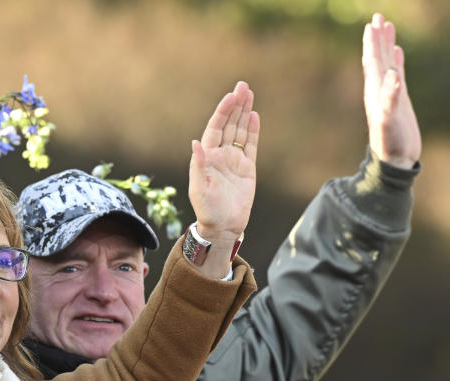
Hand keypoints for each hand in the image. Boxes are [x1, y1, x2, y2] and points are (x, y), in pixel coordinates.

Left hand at [188, 80, 258, 250]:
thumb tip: (196, 142)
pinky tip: (254, 116)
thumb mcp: (199, 188)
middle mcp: (221, 155)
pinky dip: (253, 130)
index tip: (231, 96)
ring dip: (245, 112)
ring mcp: (235, 160)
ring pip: (241, 131)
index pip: (216, 128)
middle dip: (235, 105)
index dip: (223, 112)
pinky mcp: (247, 168)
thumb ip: (199, 164)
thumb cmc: (207, 209)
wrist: (223, 226)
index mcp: (207, 157)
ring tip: (249, 93)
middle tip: (243, 85)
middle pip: (230, 124)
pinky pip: (251, 145)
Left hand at [363, 13, 420, 168]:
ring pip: (387, 63)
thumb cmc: (390, 142)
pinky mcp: (399, 100)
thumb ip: (390, 98)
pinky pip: (397, 75)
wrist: (394, 160)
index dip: (371, 43)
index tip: (372, 24)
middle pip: (377, 57)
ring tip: (386, 26)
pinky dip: (397, 61)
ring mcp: (389, 94)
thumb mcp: (389, 120)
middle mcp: (379, 90)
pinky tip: (397, 52)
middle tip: (378, 16)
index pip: (371, 61)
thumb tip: (393, 74)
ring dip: (386, 45)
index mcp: (374, 92)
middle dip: (377, 37)